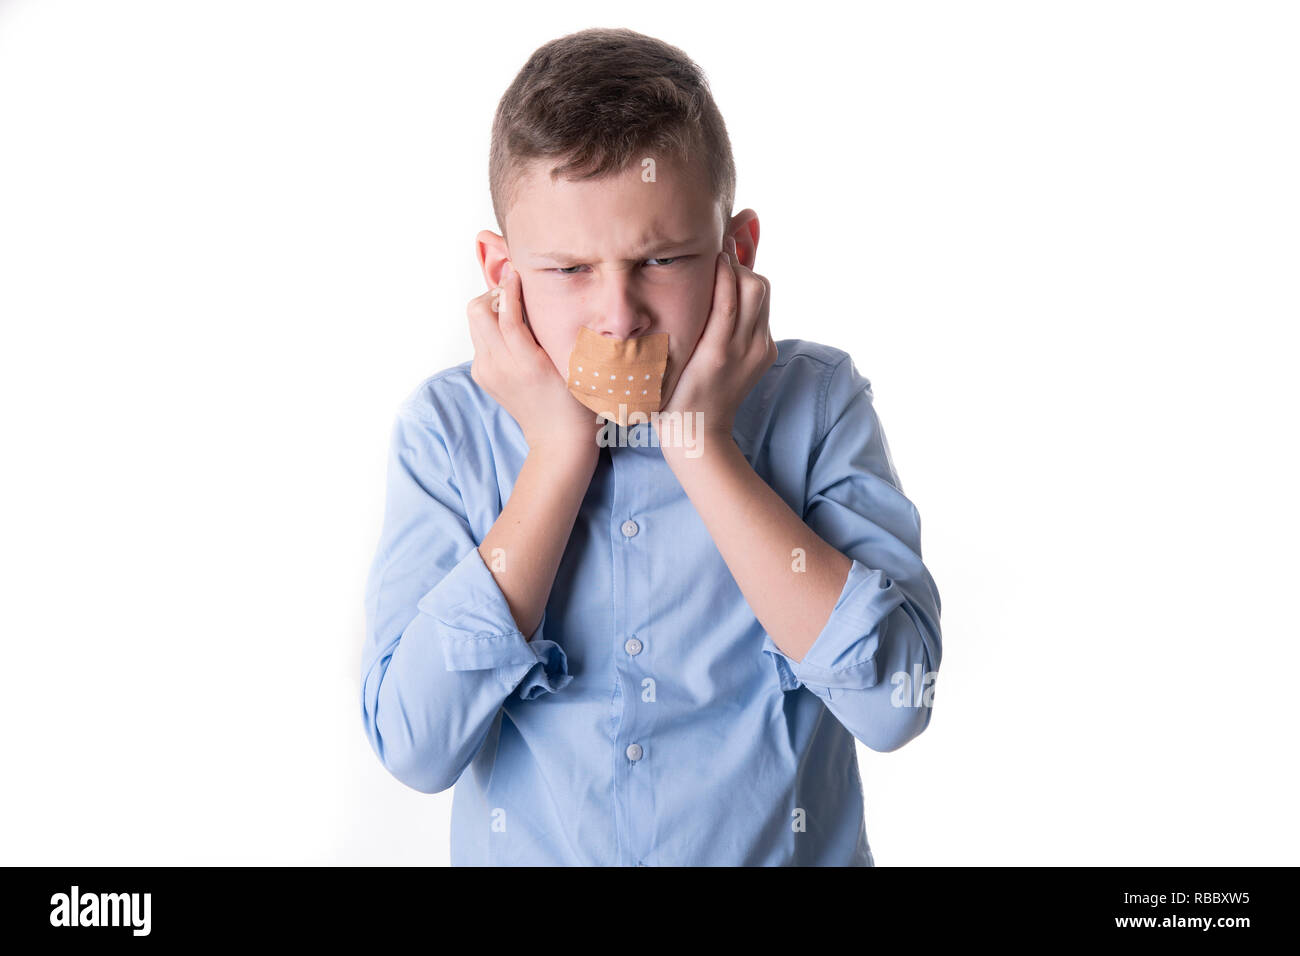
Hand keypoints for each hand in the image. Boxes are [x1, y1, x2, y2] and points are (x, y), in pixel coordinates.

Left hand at [467, 262, 601, 453]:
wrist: (557, 437)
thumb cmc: (575, 399)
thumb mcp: (572, 363)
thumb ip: (554, 330)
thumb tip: (542, 295)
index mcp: (526, 364)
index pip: (506, 316)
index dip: (510, 288)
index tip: (518, 271)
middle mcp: (499, 367)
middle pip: (477, 312)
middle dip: (494, 295)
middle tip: (516, 296)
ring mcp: (486, 371)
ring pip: (475, 322)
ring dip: (491, 310)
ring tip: (515, 313)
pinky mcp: (480, 375)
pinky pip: (479, 338)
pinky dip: (492, 328)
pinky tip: (513, 335)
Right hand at [657, 236, 776, 444]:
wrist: (698, 433)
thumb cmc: (670, 394)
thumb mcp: (668, 356)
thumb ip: (679, 320)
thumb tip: (690, 279)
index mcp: (716, 351)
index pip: (730, 293)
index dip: (723, 263)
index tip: (712, 244)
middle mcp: (744, 350)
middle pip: (756, 286)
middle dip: (739, 266)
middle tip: (717, 261)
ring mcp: (759, 352)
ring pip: (763, 295)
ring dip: (745, 280)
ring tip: (722, 277)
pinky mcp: (766, 354)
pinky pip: (762, 313)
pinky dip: (747, 299)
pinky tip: (727, 301)